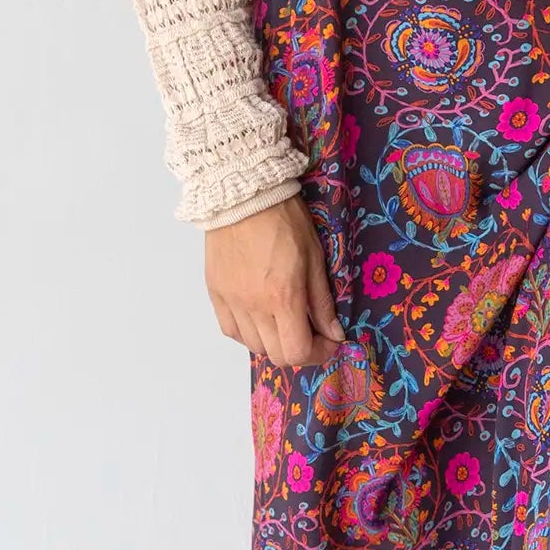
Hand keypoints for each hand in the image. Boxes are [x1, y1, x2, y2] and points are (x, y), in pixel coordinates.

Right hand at [205, 192, 346, 369]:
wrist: (243, 194)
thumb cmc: (284, 219)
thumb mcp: (315, 257)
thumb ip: (322, 301)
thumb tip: (334, 333)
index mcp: (283, 296)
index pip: (298, 352)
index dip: (318, 354)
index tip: (329, 341)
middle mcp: (254, 306)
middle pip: (276, 355)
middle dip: (300, 350)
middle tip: (311, 332)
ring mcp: (231, 301)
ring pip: (253, 346)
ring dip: (274, 342)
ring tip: (285, 321)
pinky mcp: (216, 293)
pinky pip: (231, 330)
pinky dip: (248, 333)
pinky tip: (259, 318)